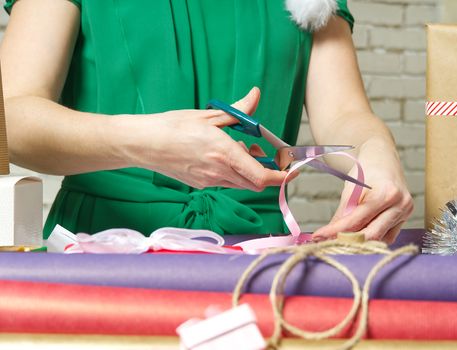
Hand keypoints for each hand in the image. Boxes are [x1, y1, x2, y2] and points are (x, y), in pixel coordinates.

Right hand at [122, 87, 288, 190]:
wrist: (144, 143)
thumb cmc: (173, 127)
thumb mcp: (209, 115)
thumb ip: (238, 110)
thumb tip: (255, 95)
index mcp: (225, 154)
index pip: (262, 176)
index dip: (282, 177)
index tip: (292, 172)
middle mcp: (220, 172)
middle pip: (256, 183)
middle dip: (266, 171)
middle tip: (261, 151)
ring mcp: (209, 181)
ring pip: (241, 184)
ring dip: (249, 171)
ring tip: (238, 149)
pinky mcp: (200, 184)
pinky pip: (226, 183)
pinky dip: (233, 173)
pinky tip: (222, 156)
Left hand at [312, 139, 413, 243]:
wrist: (382, 159)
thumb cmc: (366, 170)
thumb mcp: (350, 188)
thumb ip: (343, 213)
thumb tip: (330, 235)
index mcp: (386, 194)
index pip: (357, 220)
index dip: (336, 231)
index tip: (319, 237)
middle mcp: (400, 205)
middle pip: (371, 235)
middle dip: (348, 242)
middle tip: (328, 243)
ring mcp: (405, 212)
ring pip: (379, 239)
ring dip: (359, 242)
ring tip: (340, 239)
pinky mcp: (405, 217)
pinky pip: (387, 236)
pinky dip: (372, 238)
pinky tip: (360, 235)